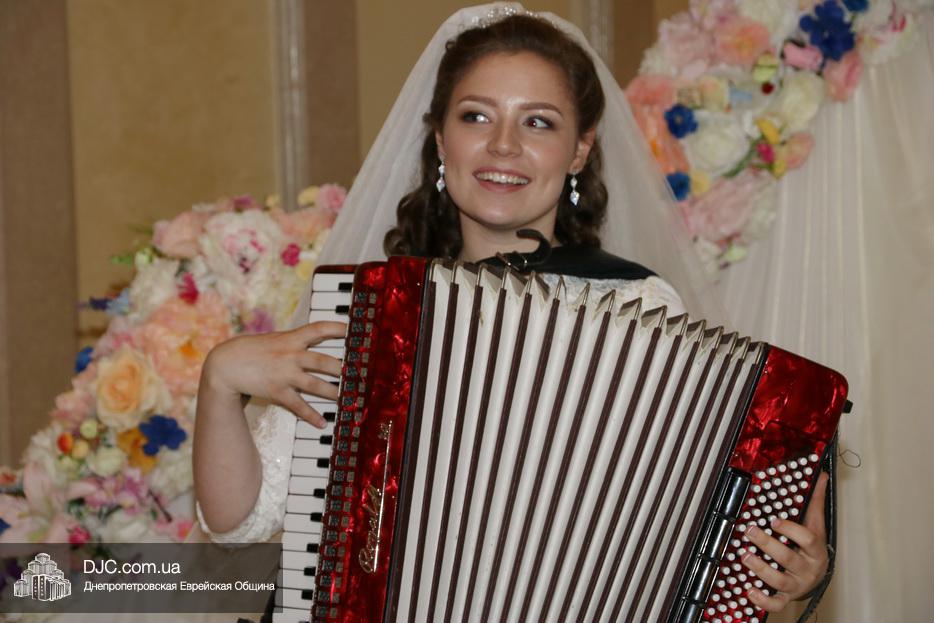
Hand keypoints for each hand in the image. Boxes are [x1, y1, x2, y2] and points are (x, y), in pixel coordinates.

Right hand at [201, 321, 346, 426]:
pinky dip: (311, 415)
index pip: (318, 328)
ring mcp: (284, 374)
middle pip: (322, 361)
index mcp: (291, 339)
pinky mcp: (277, 391)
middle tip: (359, 374)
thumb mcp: (275, 340)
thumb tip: (314, 340)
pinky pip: (298, 405)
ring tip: (347, 399)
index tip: (353, 329)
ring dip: (333, 393)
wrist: (225, 364)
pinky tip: (322, 423)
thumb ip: (294, 342)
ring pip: (315, 385)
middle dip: (342, 368)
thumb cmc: (251, 350)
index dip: (337, 328)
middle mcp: (290, 355)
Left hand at [741, 471, 828, 611]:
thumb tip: (822, 475)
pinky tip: (749, 591)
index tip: (774, 520)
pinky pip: (776, 603)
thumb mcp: (815, 525)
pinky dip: (763, 600)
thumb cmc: (811, 548)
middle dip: (768, 545)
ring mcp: (796, 584)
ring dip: (761, 569)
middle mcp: (807, 568)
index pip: (808, 539)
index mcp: (814, 549)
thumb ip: (815, 501)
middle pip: (789, 558)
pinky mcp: (785, 596)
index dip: (791, 530)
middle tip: (750, 531)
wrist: (817, 577)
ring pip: (780, 580)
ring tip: (744, 556)